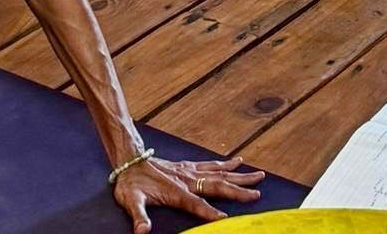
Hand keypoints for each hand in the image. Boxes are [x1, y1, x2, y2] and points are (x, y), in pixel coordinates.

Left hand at [111, 150, 264, 231]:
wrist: (129, 159)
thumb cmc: (130, 183)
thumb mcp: (131, 201)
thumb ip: (138, 217)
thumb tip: (142, 232)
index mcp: (176, 192)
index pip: (198, 204)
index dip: (211, 213)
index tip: (227, 219)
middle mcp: (187, 180)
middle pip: (217, 185)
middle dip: (238, 190)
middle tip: (257, 193)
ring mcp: (189, 171)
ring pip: (219, 173)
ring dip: (239, 175)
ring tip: (258, 174)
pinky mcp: (187, 166)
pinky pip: (210, 165)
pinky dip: (225, 164)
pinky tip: (236, 161)